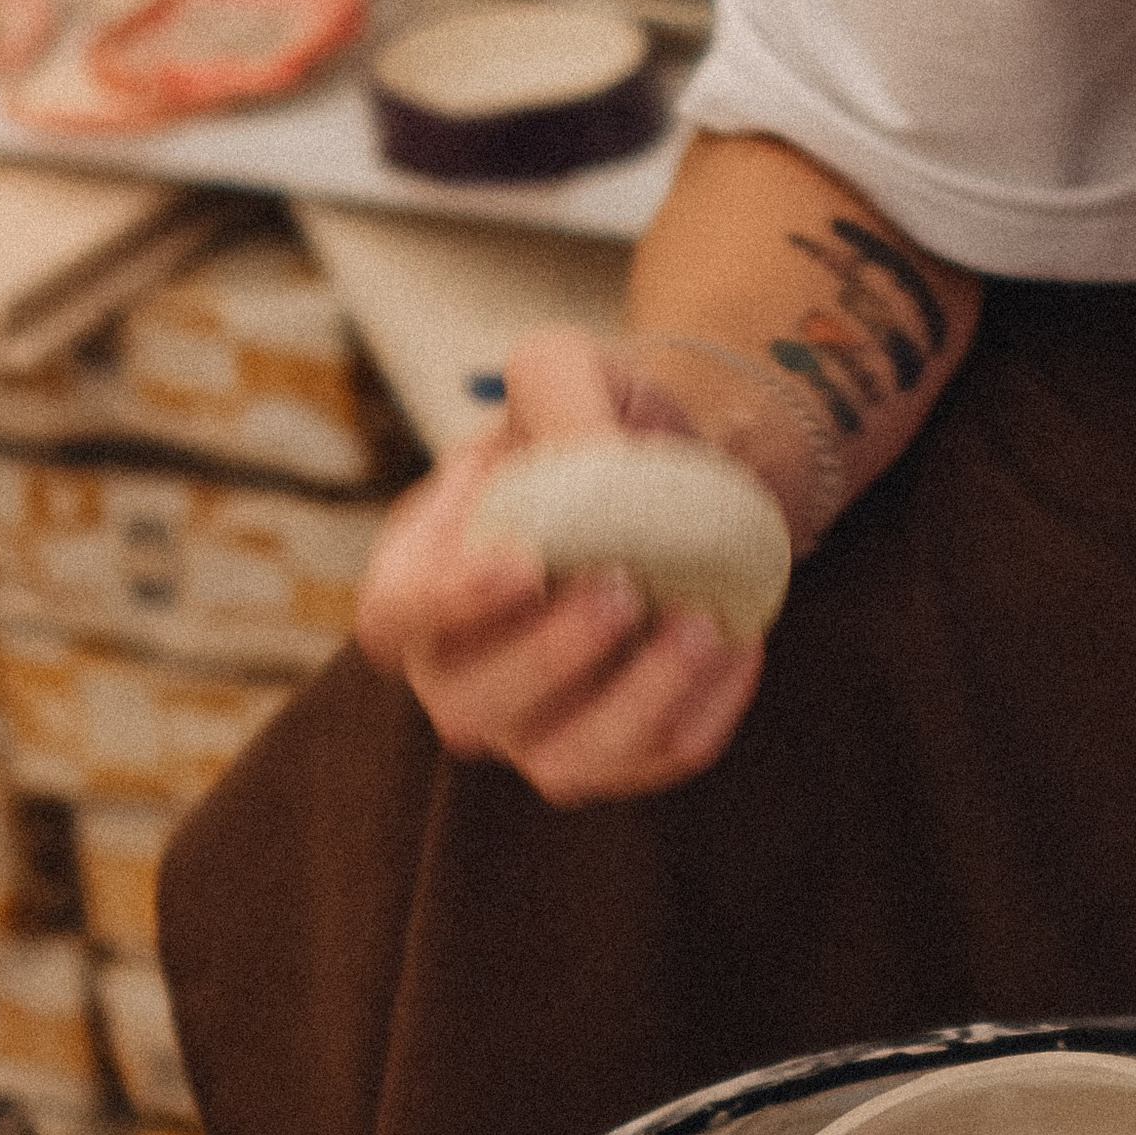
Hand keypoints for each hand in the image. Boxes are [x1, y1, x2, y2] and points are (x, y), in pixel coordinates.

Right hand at [354, 327, 765, 806]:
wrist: (684, 469)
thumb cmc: (597, 423)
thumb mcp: (568, 372)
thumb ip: (557, 392)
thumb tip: (592, 464)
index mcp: (421, 574)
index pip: (394, 615)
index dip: (448, 603)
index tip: (524, 562)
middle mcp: (461, 670)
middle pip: (471, 705)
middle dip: (551, 656)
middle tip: (622, 587)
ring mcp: (537, 727)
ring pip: (565, 763)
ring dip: (633, 705)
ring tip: (698, 624)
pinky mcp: (621, 754)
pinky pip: (659, 759)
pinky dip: (707, 708)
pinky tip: (741, 639)